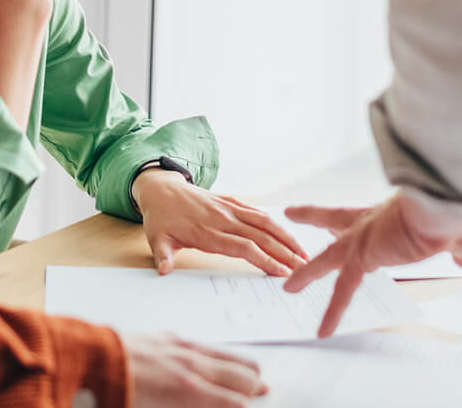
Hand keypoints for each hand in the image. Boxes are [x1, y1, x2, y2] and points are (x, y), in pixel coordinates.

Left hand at [123, 333, 266, 406]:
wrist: (94, 360)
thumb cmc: (119, 395)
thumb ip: (194, 406)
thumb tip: (214, 401)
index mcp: (191, 391)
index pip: (234, 400)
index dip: (245, 405)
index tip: (252, 405)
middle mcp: (191, 366)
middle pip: (236, 374)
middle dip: (252, 384)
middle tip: (263, 389)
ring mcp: (180, 348)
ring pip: (222, 354)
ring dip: (240, 364)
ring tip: (253, 370)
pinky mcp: (166, 338)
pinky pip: (201, 344)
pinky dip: (216, 352)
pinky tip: (215, 354)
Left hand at [134, 171, 307, 275]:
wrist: (160, 188)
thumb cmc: (161, 218)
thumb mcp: (156, 238)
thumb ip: (163, 255)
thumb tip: (163, 271)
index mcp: (207, 231)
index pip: (242, 247)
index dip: (264, 259)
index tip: (282, 272)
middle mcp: (222, 218)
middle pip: (260, 236)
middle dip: (284, 252)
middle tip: (305, 268)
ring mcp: (229, 208)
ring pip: (264, 222)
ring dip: (286, 237)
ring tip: (304, 254)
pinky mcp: (231, 201)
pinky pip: (257, 211)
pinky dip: (275, 223)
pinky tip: (288, 234)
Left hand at [283, 190, 461, 336]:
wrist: (446, 206)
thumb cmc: (459, 213)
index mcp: (393, 213)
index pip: (367, 210)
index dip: (355, 210)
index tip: (336, 210)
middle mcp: (373, 221)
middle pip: (336, 219)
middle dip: (314, 217)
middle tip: (291, 213)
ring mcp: (364, 236)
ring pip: (328, 257)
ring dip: (307, 272)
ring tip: (289, 286)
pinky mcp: (364, 255)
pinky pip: (342, 288)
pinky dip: (333, 311)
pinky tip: (323, 330)